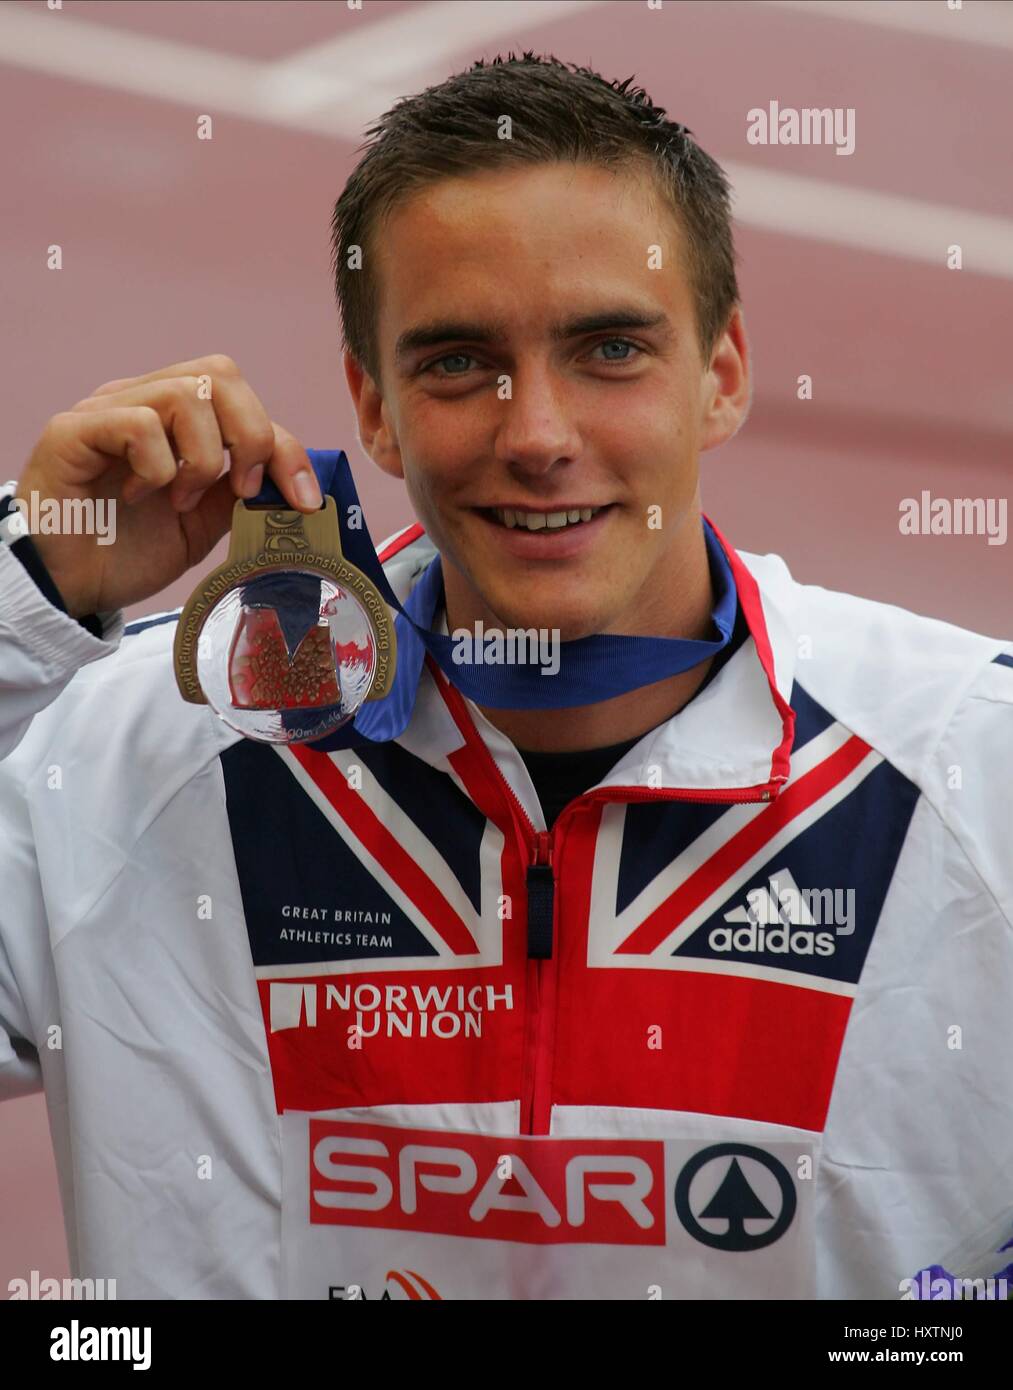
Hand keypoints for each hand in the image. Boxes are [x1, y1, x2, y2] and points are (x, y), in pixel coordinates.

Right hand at [14, 353, 321, 617]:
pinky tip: (140, 497)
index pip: (244, 399)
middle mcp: (141, 401)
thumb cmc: (127, 552)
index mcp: (175, 419)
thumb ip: (238, 493)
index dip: (286, 446)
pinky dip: (157, 467)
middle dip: (252, 437)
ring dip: (202, 458)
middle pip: (219, 374)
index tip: (305, 500)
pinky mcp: (74, 430)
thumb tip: (291, 483)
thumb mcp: (203, 524)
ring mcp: (107, 410)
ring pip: (185, 393)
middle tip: (240, 493)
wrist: (69, 588)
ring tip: (180, 501)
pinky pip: (137, 422)